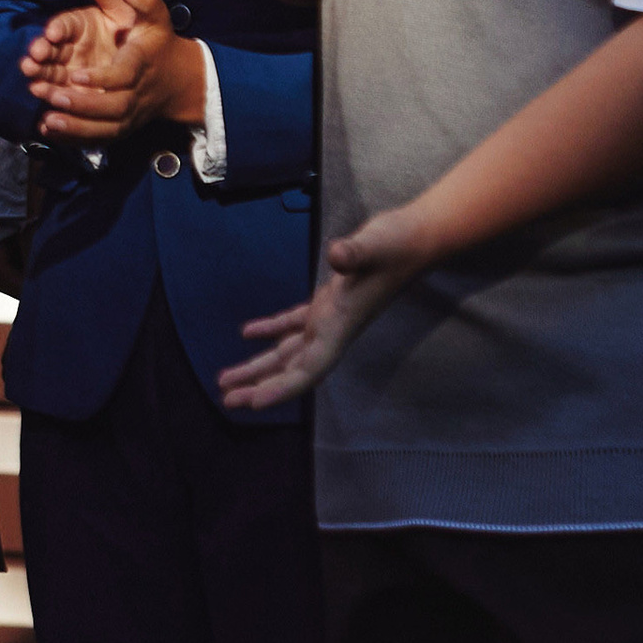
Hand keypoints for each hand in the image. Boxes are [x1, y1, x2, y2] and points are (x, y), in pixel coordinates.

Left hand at [20, 0, 206, 138]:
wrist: (176, 79)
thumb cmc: (157, 40)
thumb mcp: (153, 13)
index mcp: (142, 63)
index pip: (124, 75)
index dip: (102, 79)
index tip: (76, 74)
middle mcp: (137, 94)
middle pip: (112, 107)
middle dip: (82, 104)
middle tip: (53, 96)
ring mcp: (129, 115)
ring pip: (104, 128)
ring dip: (75, 126)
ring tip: (48, 119)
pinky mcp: (120, 128)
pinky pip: (98, 138)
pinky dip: (74, 138)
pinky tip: (49, 130)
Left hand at [218, 209, 428, 409]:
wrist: (416, 238)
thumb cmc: (397, 245)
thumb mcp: (374, 246)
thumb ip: (355, 252)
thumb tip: (338, 254)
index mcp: (340, 326)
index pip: (309, 369)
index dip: (281, 389)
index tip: (253, 404)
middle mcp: (332, 330)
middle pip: (292, 369)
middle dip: (260, 386)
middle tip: (226, 399)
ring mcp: (330, 317)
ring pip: (289, 350)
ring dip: (259, 365)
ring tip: (227, 378)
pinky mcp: (329, 300)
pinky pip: (294, 323)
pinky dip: (271, 330)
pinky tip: (248, 332)